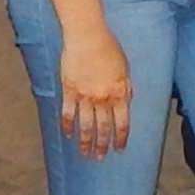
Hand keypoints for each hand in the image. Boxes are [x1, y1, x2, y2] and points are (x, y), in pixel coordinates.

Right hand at [57, 27, 132, 158]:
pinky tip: (67, 135)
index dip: (120, 138)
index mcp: (119, 93)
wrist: (87, 35)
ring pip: (85, 125)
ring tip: (85, 154)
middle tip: (100, 158)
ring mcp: (84, 97)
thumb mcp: (125, 67)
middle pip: (103, 128)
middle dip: (102, 145)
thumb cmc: (108, 47)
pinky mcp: (69, 91)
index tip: (119, 149)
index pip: (122, 123)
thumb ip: (126, 87)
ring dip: (86, 142)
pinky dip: (67, 126)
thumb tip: (127, 100)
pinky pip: (68, 113)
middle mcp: (102, 99)